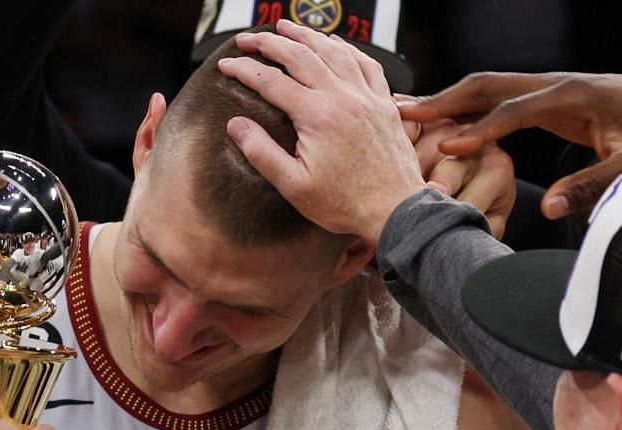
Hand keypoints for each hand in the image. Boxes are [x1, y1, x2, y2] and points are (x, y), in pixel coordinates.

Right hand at [214, 20, 423, 244]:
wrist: (395, 209)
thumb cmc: (344, 204)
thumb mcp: (294, 185)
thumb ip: (262, 153)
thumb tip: (235, 125)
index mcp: (316, 116)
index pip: (271, 81)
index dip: (244, 69)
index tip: (226, 65)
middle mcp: (342, 97)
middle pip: (299, 55)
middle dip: (269, 43)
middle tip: (248, 39)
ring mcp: (366, 97)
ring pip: (333, 51)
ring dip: (306, 36)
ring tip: (285, 28)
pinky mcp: (383, 104)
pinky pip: (366, 63)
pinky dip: (347, 48)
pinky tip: (334, 43)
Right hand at [403, 72, 621, 219]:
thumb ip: (595, 186)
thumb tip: (553, 209)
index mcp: (575, 95)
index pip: (514, 110)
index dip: (479, 128)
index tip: (446, 144)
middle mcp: (559, 85)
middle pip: (490, 85)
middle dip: (446, 98)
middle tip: (401, 112)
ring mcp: (553, 90)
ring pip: (491, 88)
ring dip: (451, 99)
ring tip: (409, 112)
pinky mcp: (553, 101)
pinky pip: (503, 100)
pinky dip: (471, 108)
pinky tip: (446, 121)